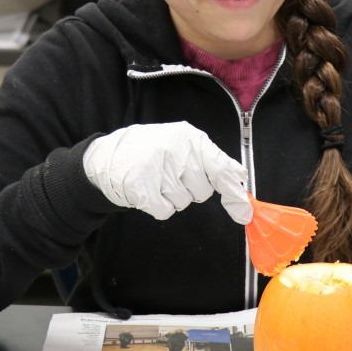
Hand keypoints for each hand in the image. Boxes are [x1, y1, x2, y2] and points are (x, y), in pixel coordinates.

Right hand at [83, 122, 251, 223]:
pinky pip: (165, 211)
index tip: (244, 212)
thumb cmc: (152, 150)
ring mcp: (156, 167)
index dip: (235, 193)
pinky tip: (148, 190)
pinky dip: (159, 206)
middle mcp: (175, 150)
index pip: (221, 168)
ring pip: (184, 202)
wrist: (108, 155)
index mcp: (190, 138)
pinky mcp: (140, 186)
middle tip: (172, 175)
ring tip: (157, 179)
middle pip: (202, 191)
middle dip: (190, 188)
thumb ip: (213, 160)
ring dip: (173, 197)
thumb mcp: (184, 144)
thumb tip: (240, 177)